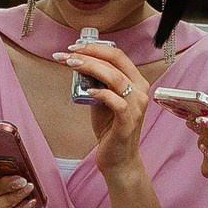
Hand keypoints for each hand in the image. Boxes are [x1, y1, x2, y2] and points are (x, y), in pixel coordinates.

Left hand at [54, 39, 151, 180]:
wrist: (118, 159)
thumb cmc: (110, 128)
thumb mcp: (103, 99)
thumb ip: (97, 82)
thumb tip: (77, 63)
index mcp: (137, 82)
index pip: (118, 55)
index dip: (95, 48)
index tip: (74, 48)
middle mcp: (140, 91)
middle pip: (115, 62)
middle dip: (88, 54)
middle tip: (66, 55)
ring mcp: (137, 107)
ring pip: (115, 78)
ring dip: (90, 68)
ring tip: (71, 65)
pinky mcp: (128, 122)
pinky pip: (117, 102)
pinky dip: (102, 93)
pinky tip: (88, 91)